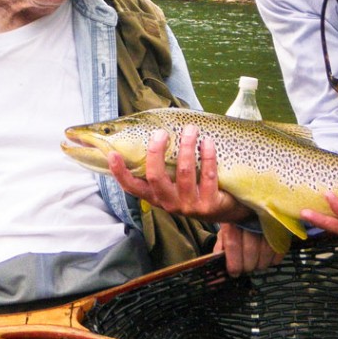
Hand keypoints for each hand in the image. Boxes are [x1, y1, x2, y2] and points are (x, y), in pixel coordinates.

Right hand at [107, 125, 252, 222]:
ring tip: (191, 129)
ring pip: (183, 174)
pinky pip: (208, 177)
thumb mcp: (174, 178)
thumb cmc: (195, 185)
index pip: (132, 187)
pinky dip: (208, 157)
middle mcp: (169, 203)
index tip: (112, 153)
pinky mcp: (209, 206)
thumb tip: (151, 129)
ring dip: (186, 147)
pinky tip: (208, 142)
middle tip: (161, 132)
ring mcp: (188, 206)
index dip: (120, 172)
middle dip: (156, 152)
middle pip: (155, 178)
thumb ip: (162, 162)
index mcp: (156, 196)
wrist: (225, 208)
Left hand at [214, 223, 283, 276]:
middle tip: (245, 269)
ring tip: (255, 264)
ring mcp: (269, 223)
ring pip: (265, 252)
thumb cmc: (241, 219)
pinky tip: (266, 257)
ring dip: (260, 264)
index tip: (234, 272)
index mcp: (235, 219)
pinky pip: (279, 250)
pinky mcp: (282, 228)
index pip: (233, 244)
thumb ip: (222, 243)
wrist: (258, 204)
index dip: (234, 263)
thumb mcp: (228, 227)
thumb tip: (218, 258)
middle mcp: (251, 220)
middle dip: (247, 266)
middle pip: (250, 251)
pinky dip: (272, 259)